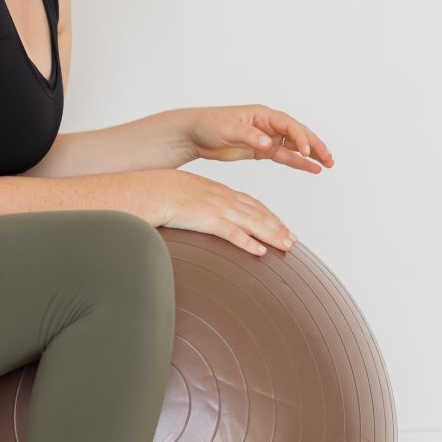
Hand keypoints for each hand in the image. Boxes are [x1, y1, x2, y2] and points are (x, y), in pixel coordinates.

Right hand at [141, 168, 294, 257]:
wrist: (149, 189)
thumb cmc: (161, 193)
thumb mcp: (185, 194)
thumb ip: (197, 204)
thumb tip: (199, 214)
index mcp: (218, 191)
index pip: (250, 203)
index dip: (268, 214)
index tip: (280, 224)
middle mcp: (222, 198)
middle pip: (257, 213)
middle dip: (277, 226)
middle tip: (293, 239)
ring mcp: (216, 208)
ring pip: (252, 222)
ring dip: (272, 234)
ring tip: (287, 245)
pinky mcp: (207, 220)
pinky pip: (232, 233)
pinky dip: (248, 242)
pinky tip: (260, 251)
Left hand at [185, 104, 332, 174]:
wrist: (194, 134)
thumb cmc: (208, 125)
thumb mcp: (228, 129)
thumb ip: (249, 136)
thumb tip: (268, 143)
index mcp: (262, 115)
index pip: (288, 125)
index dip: (299, 138)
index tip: (306, 151)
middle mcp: (268, 125)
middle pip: (297, 134)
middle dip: (314, 145)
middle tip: (329, 158)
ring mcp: (266, 138)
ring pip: (294, 146)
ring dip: (311, 155)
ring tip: (328, 164)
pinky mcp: (261, 151)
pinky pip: (284, 156)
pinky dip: (298, 163)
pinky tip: (312, 168)